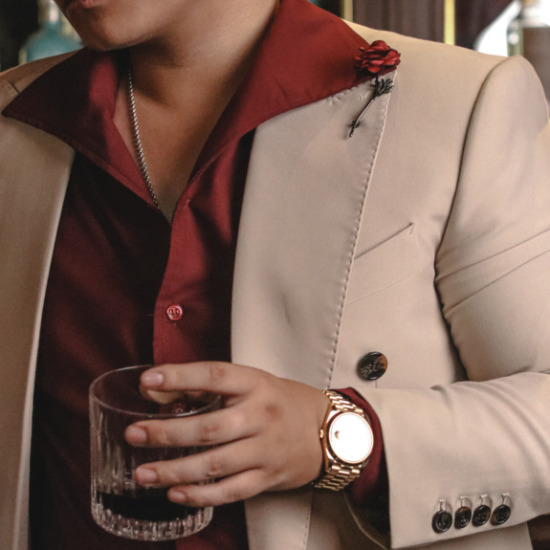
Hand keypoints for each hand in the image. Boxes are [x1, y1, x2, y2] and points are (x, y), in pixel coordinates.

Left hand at [124, 362, 328, 506]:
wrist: (327, 429)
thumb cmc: (278, 401)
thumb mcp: (250, 382)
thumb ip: (205, 386)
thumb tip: (153, 391)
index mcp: (255, 384)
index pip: (215, 376)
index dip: (181, 376)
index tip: (147, 379)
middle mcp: (261, 415)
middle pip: (210, 427)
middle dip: (167, 433)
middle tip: (133, 435)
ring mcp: (266, 449)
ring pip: (216, 464)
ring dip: (175, 470)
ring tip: (142, 474)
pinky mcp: (268, 477)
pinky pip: (231, 490)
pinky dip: (201, 495)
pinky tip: (175, 494)